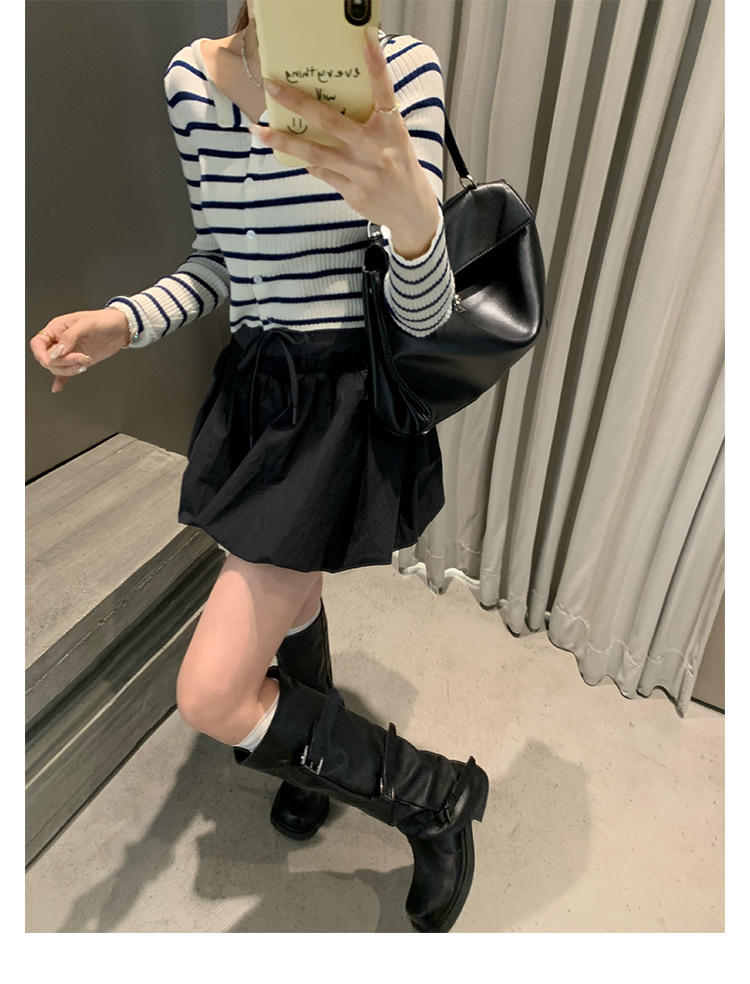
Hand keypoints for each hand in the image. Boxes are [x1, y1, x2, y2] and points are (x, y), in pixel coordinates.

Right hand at [30, 308, 130, 393]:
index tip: (54, 360)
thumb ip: (69, 337)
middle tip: (80, 358)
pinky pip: (64, 373)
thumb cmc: (104, 320)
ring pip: (58, 367)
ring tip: (84, 363)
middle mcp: (60, 341)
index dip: (42, 354)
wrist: (122, 328)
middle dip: (63, 362)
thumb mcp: (86, 324)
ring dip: (69, 369)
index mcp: (57, 328)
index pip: (38, 344)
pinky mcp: (78, 361)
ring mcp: (69, 352)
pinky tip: (58, 387)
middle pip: (48, 359)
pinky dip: (61, 380)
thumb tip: (56, 352)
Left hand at [252, 27, 437, 240]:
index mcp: (392, 129)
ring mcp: (363, 172)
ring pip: (316, 153)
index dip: (377, 66)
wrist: (412, 212)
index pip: (384, 92)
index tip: (367, 41)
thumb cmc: (400, 167)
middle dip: (299, 102)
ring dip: (286, 142)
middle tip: (273, 87)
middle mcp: (376, 149)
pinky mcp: (353, 191)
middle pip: (332, 122)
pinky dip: (309, 163)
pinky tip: (297, 156)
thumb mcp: (395, 139)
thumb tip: (334, 102)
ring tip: (261, 131)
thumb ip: (372, 121)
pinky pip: (322, 173)